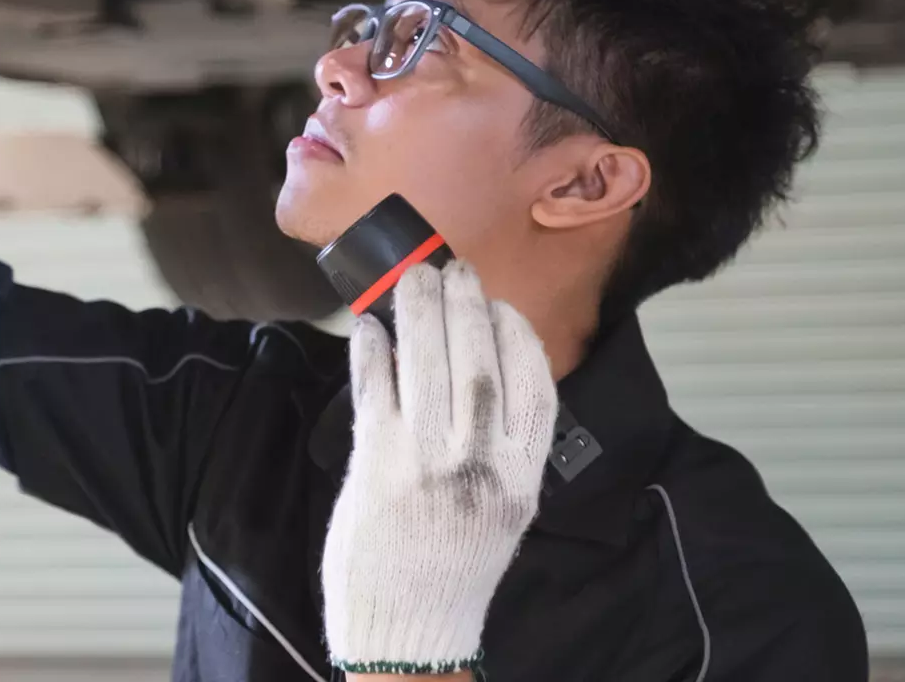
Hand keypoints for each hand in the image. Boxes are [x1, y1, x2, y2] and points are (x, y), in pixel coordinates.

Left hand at [321, 261, 557, 676]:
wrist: (409, 636)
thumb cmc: (452, 573)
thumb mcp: (502, 515)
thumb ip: (500, 453)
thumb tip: (480, 379)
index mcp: (520, 481)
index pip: (535, 388)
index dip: (518, 337)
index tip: (501, 307)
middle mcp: (479, 467)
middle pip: (478, 362)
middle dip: (465, 304)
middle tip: (453, 268)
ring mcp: (425, 464)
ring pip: (428, 364)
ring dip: (418, 311)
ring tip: (413, 277)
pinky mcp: (375, 466)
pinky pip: (375, 390)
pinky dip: (373, 352)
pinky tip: (369, 328)